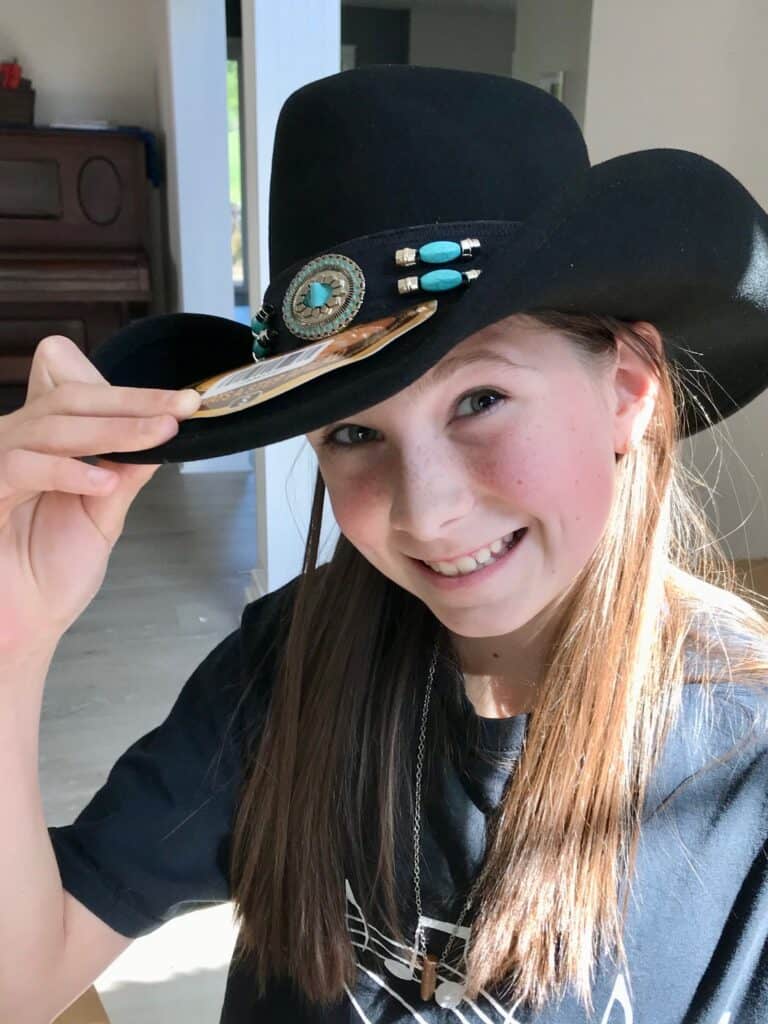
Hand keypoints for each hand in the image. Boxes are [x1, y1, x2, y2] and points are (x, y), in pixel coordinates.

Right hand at [0, 335, 200, 659]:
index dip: (129, 391)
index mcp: (44, 443)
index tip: (182, 402)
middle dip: (133, 402)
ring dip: (113, 430)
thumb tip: (164, 433)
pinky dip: (68, 471)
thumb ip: (126, 473)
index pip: (82, 392)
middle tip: (182, 407)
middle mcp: (16, 443)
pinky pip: (22, 466)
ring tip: (158, 436)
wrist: (21, 624)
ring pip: (53, 426)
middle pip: (72, 398)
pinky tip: (105, 481)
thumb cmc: (49, 572)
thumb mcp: (103, 514)